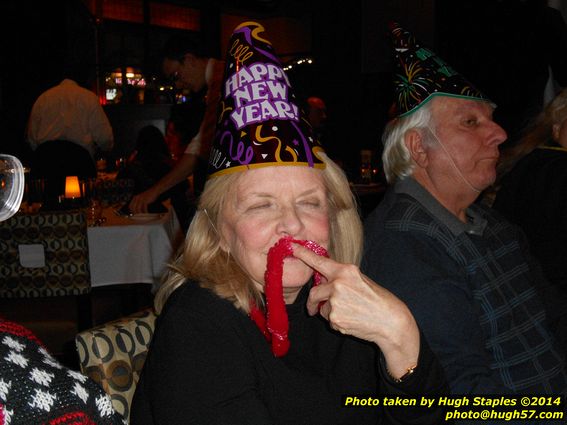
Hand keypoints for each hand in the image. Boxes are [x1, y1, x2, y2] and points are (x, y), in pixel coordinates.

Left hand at [129, 188, 158, 213]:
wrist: (154, 191)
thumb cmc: (148, 195)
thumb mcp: (141, 198)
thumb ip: (138, 202)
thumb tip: (136, 210)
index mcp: (135, 197)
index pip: (130, 206)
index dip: (132, 211)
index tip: (134, 214)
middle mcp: (137, 198)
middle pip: (133, 208)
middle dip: (135, 213)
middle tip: (138, 216)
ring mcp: (141, 199)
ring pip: (138, 209)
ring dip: (140, 213)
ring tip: (143, 215)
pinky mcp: (145, 201)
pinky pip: (144, 208)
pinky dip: (145, 211)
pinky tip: (147, 212)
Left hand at [292, 243, 419, 377]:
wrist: (391, 320)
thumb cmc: (377, 299)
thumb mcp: (360, 280)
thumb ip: (341, 278)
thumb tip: (322, 279)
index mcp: (346, 271)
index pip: (320, 261)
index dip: (304, 254)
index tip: (292, 247)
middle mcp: (338, 284)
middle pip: (314, 291)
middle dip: (314, 301)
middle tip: (314, 307)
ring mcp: (336, 302)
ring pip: (322, 307)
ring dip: (329, 311)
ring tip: (349, 312)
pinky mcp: (335, 318)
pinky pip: (328, 319)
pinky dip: (336, 321)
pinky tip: (352, 320)